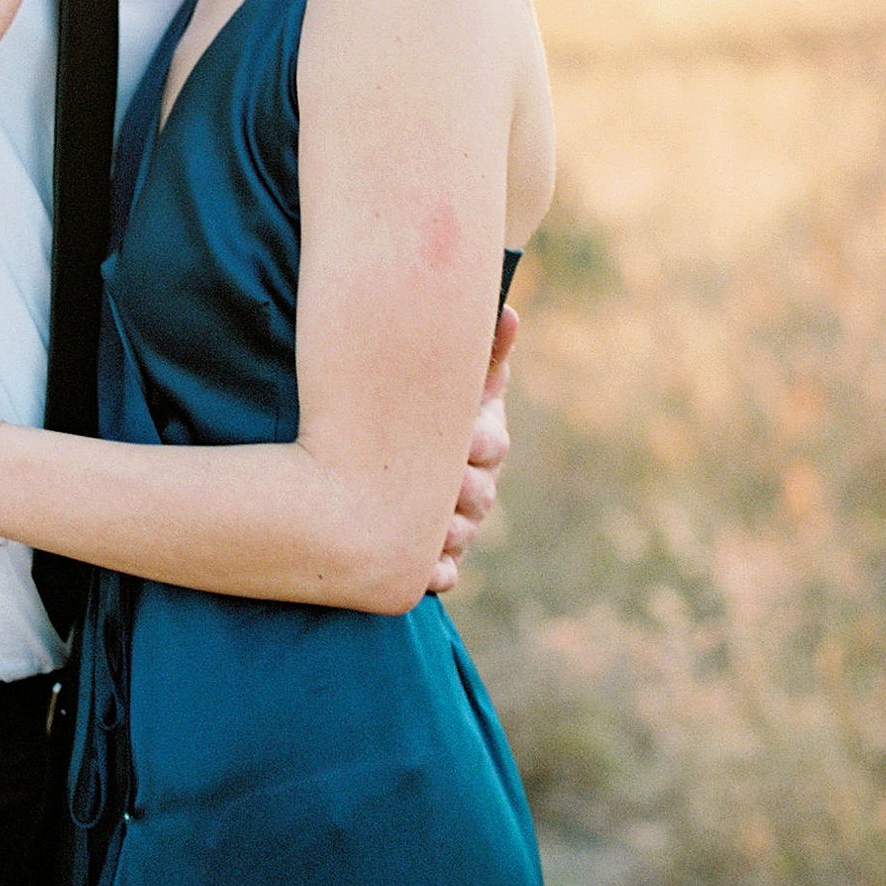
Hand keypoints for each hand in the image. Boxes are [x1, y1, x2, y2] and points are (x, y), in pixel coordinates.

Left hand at [427, 304, 517, 593]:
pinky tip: (420, 568)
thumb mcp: (447, 371)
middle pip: (479, 495)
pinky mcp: (435, 564)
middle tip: (436, 483)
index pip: (491, 443)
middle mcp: (476, 487)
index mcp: (482, 440)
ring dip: (442, 532)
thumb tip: (506, 309)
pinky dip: (434, 573)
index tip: (464, 437)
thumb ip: (477, 346)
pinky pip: (442, 575)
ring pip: (458, 536)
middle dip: (459, 490)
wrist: (379, 448)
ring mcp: (458, 527)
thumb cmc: (417, 399)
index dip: (479, 441)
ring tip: (412, 524)